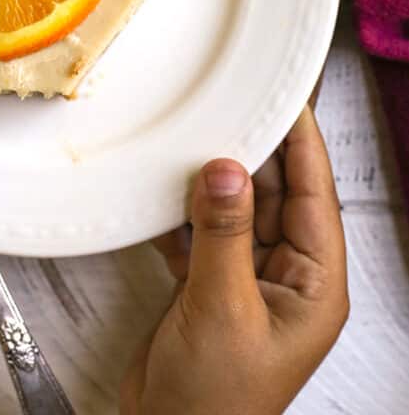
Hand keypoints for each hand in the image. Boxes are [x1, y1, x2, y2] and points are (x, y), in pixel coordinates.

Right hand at [120, 106, 348, 414]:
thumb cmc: (215, 404)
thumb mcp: (223, 310)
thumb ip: (223, 233)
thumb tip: (228, 170)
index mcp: (314, 285)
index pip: (315, 194)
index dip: (302, 142)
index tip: (287, 97)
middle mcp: (285, 276)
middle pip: (275, 194)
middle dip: (251, 153)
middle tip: (229, 106)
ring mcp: (246, 277)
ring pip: (235, 207)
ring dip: (212, 180)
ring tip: (193, 141)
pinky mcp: (209, 283)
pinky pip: (203, 229)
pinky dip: (183, 210)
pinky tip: (166, 192)